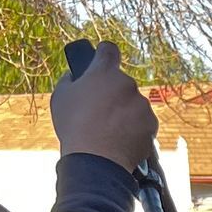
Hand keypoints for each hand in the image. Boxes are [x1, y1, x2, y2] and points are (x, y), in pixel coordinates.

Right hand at [50, 40, 158, 174]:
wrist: (96, 161)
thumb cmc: (74, 128)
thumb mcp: (60, 98)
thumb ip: (68, 81)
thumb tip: (73, 76)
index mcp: (104, 71)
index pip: (109, 50)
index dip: (104, 54)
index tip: (101, 61)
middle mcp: (127, 83)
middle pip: (121, 83)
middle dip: (113, 93)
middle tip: (99, 111)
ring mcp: (142, 104)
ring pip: (133, 103)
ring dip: (125, 112)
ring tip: (109, 131)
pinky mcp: (151, 124)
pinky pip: (142, 122)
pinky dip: (135, 129)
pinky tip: (120, 139)